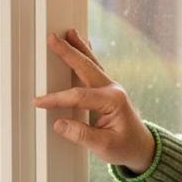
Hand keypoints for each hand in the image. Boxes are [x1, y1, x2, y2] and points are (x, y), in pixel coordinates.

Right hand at [34, 30, 156, 173]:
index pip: (79, 96)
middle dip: (68, 53)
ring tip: (68, 34)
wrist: (141, 148)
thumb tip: (60, 124)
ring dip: (78, 48)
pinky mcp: (107, 90)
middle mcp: (113, 89)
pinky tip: (81, 45)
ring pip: (91, 64)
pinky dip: (86, 55)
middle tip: (52, 39)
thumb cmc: (126, 147)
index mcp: (113, 101)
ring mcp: (111, 87)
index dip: (57, 99)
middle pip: (86, 67)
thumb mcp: (104, 147)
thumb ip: (82, 135)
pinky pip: (95, 69)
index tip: (40, 102)